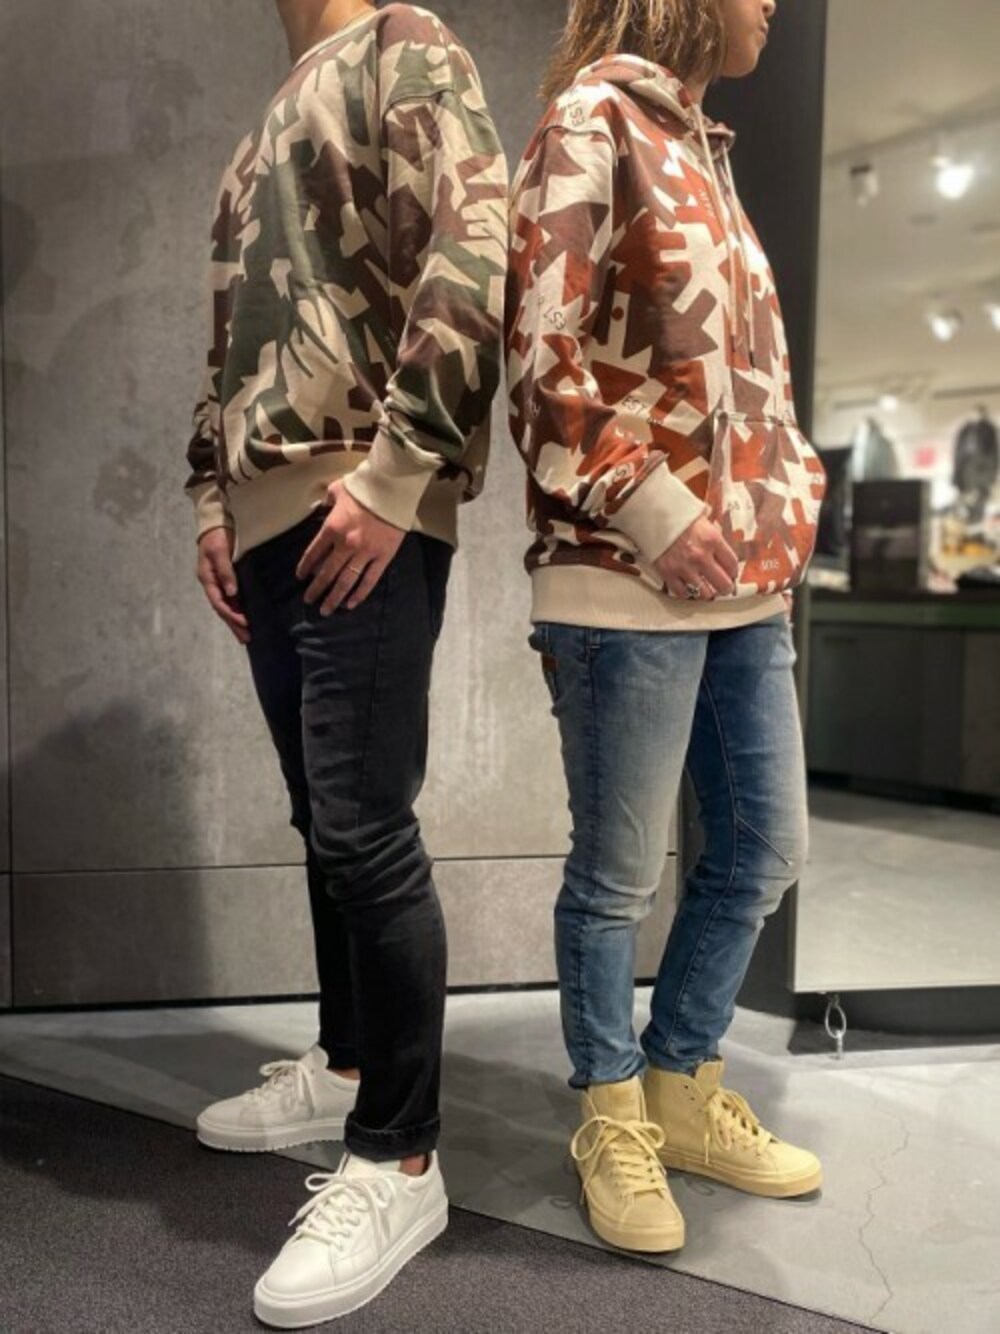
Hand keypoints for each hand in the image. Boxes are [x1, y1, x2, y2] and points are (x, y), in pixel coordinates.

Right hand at [196, 527, 249, 643]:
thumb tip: (232, 592)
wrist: (216, 523)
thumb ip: (225, 570)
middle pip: (222, 609)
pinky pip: (231, 599)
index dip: (230, 614)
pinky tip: (244, 618)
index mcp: (207, 578)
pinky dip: (237, 610)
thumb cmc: (217, 536)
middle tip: (246, 638)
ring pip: (226, 606)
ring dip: (235, 621)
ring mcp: (218, 582)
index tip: (244, 623)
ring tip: (246, 635)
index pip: (218, 602)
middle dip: (234, 624)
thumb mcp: (219, 551)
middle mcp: (212, 583)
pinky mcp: (226, 579)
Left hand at [297, 479, 404, 614]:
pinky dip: (359, 594)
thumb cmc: (364, 486)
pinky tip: (351, 604)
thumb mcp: (338, 489)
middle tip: (308, 600)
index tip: (300, 577)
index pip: (313, 553)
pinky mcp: (383, 557)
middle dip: (316, 589)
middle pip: (326, 572)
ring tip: (325, 609)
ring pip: (346, 581)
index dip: (305, 567)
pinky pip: (369, 580)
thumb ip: (328, 500)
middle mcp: (345, 544)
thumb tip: (323, 506)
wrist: (392, 489)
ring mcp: (365, 553)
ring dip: (334, 597)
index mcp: (332, 528)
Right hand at [654, 515, 738, 601]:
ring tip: (706, 588)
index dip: (733, 571)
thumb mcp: (702, 518)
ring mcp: (684, 566)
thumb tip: (721, 549)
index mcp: (712, 539)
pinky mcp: (667, 573)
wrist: (651, 512)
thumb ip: (714, 534)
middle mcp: (700, 556)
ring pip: (704, 593)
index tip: (731, 573)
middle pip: (723, 584)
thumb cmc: (676, 512)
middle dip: (725, 587)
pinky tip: (688, 587)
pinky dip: (687, 592)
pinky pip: (682, 592)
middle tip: (723, 587)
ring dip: (707, 592)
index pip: (732, 564)